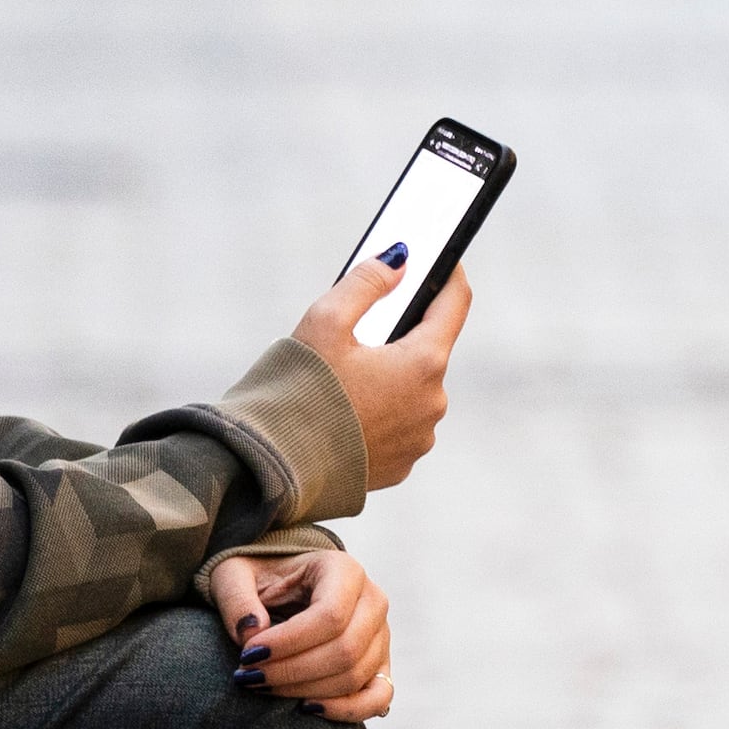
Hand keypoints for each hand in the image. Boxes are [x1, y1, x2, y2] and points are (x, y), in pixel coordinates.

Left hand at [212, 547, 393, 721]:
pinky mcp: (379, 663)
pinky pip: (378, 697)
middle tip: (249, 677)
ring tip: (263, 686)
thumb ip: (237, 600)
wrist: (281, 586)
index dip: (288, 643)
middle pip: (346, 650)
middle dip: (292, 672)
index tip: (248, 656)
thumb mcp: (234, 576)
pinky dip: (346, 710)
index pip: (330, 615)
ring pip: (355, 676)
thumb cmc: (258, 579)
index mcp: (344, 570)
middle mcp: (373, 601)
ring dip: (305, 690)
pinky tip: (306, 708)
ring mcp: (381, 635)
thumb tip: (253, 635)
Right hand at [297, 253, 468, 491]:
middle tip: (360, 331)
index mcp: (423, 363)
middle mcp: (433, 403)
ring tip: (345, 378)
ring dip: (390, 378)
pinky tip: (345, 412)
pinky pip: (399, 426)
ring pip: (412, 390)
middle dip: (400, 336)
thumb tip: (398, 261)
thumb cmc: (297, 391)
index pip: (455, 304)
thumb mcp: (325, 321)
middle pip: (427, 351)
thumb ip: (366, 282)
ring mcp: (419, 438)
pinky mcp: (401, 465)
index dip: (448, 275)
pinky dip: (379, 413)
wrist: (273, 469)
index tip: (442, 259)